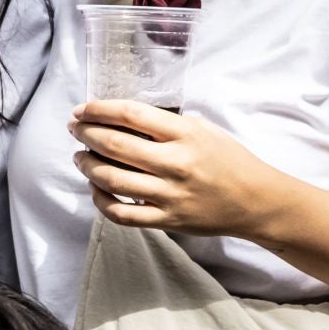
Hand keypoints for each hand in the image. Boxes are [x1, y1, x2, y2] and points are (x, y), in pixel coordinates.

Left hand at [70, 100, 288, 239]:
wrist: (253, 200)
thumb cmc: (228, 160)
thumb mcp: (203, 130)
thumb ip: (167, 126)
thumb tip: (123, 121)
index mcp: (185, 134)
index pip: (131, 114)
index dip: (99, 110)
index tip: (83, 109)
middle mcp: (175, 163)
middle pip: (114, 144)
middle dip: (86, 134)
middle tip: (75, 128)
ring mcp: (168, 194)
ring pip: (111, 179)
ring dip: (87, 165)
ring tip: (80, 157)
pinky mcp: (165, 220)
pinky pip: (120, 213)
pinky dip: (101, 200)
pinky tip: (97, 188)